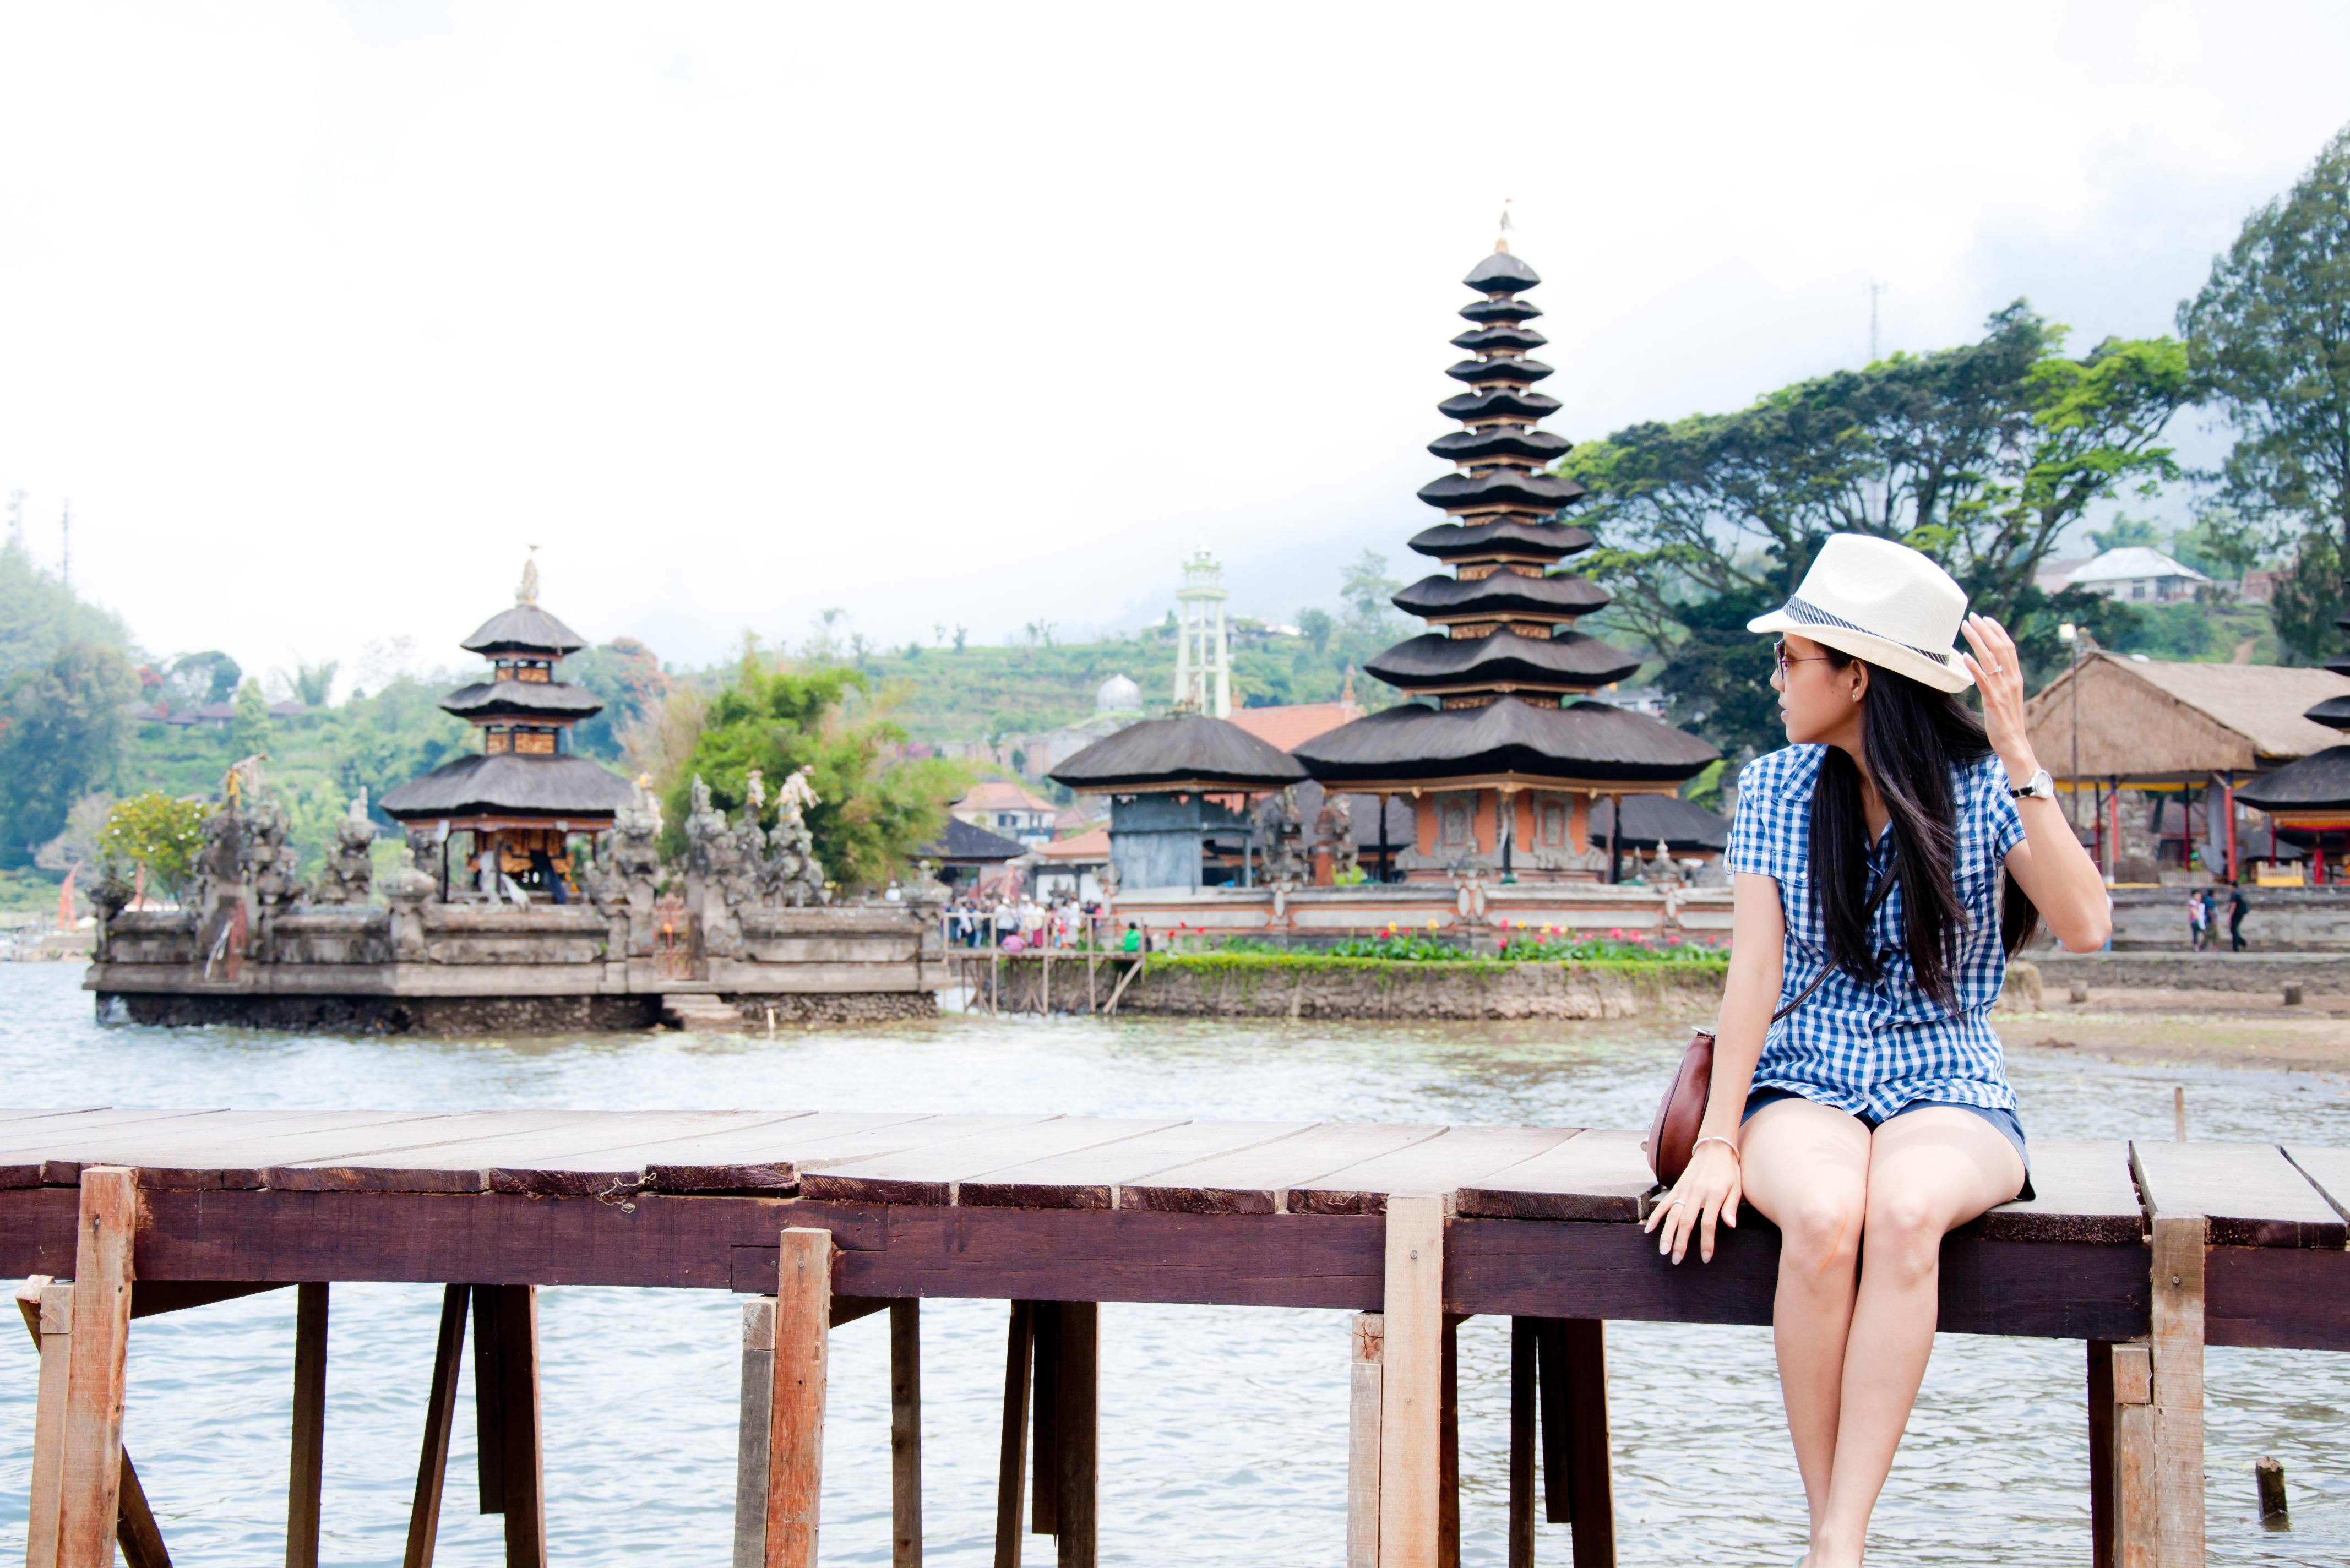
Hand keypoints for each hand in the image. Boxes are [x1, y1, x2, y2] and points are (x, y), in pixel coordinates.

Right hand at [1641, 1141, 1741, 1263]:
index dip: (1707, 1242)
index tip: (1705, 1257)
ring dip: (1666, 1233)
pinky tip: (1649, 1229)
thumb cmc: (1728, 1170)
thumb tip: (1730, 1225)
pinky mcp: (1677, 1187)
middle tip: (1676, 1259)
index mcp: (1714, 1194)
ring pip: (1673, 1214)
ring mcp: (1684, 1190)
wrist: (1714, 1147)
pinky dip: (1656, 1216)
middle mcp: (1697, 1193)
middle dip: (1680, 1242)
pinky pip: (1665, 1203)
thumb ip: (1731, 1206)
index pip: (1708, 1223)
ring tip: (1663, 1250)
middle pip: (1686, 1221)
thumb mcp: (1737, 1187)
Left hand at [1960, 613, 2035, 776]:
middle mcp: (2012, 680)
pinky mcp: (1993, 700)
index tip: (1986, 618)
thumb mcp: (2007, 695)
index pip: (2008, 647)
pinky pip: (1983, 680)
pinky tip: (1964, 655)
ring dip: (1977, 640)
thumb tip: (1989, 666)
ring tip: (1965, 628)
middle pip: (2000, 647)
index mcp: (2016, 677)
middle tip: (1972, 616)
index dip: (1997, 631)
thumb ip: (2001, 679)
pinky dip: (1974, 666)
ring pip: (1990, 659)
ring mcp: (2003, 689)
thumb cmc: (2007, 719)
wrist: (2014, 742)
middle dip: (1986, 629)